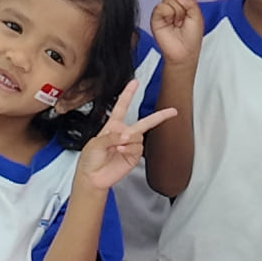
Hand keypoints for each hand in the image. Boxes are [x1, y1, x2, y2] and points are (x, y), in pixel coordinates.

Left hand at [75, 77, 174, 193]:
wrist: (92, 177)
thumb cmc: (90, 159)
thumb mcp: (95, 142)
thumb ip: (111, 136)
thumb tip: (125, 135)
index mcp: (112, 126)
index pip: (122, 106)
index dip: (128, 93)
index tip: (135, 82)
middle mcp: (123, 134)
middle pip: (144, 122)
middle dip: (159, 116)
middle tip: (172, 111)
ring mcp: (130, 145)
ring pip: (138, 136)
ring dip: (128, 140)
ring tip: (116, 147)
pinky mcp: (134, 156)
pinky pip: (138, 148)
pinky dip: (129, 148)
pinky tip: (120, 151)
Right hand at [146, 0, 204, 66]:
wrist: (182, 53)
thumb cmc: (192, 38)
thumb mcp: (197, 17)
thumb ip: (189, 2)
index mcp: (185, 3)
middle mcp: (172, 4)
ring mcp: (163, 10)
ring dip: (178, 11)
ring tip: (178, 23)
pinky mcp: (156, 16)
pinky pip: (163, 7)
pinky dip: (170, 14)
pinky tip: (171, 24)